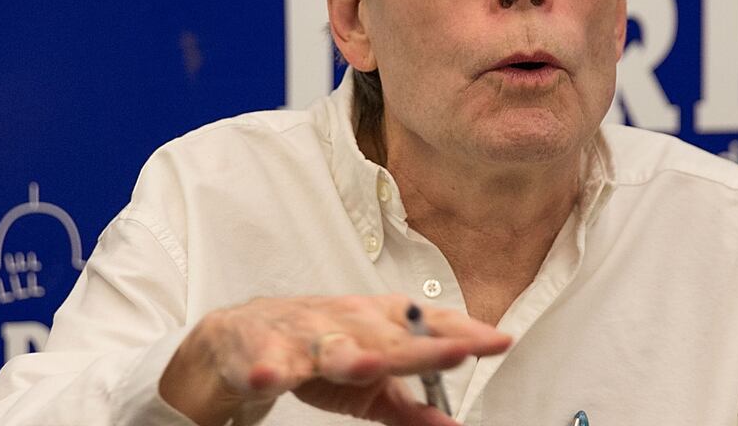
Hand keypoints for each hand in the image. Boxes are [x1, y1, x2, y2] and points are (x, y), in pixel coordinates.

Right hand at [158, 294, 511, 425]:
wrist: (236, 338)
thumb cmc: (315, 351)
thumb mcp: (369, 385)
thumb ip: (413, 405)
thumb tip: (455, 425)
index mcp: (377, 323)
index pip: (428, 324)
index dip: (464, 332)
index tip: (500, 341)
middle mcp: (345, 322)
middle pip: (388, 335)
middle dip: (422, 346)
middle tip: (458, 352)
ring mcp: (303, 334)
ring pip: (329, 344)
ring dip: (349, 354)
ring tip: (369, 365)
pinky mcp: (260, 349)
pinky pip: (264, 360)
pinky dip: (265, 367)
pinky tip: (269, 376)